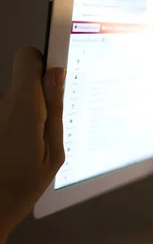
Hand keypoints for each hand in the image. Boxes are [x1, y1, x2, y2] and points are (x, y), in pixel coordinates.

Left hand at [0, 48, 65, 243]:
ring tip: (30, 150)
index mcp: (23, 106)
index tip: (55, 83)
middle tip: (49, 131)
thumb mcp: (53, 151)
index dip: (43, 65)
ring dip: (26, 117)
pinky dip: (14, 130)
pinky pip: (6, 116)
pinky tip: (15, 154)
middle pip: (23, 81)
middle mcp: (1, 104)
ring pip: (14, 100)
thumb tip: (56, 75)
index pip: (28, 58)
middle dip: (40, 97)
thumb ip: (55, 110)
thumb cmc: (21, 185)